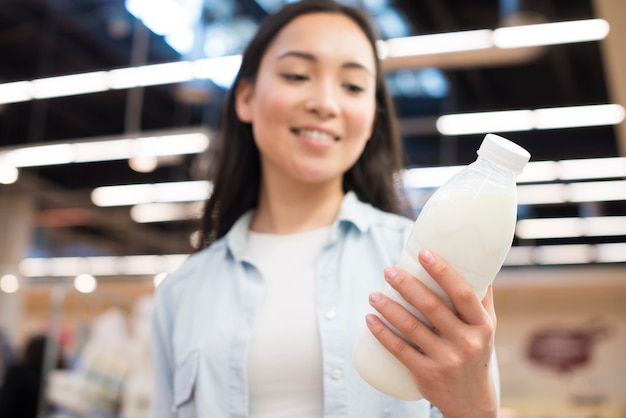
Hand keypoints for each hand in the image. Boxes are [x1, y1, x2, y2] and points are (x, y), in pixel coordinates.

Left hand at [365, 249, 497, 417]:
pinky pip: (399, 350)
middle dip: (406, 285)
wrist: (472, 401)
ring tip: (373, 294)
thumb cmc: (476, 352)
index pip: (462, 293)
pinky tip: (369, 319)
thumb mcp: (487, 327)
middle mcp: (466, 342)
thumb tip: (477, 262)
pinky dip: (382, 333)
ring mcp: (446, 359)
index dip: (442, 271)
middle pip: (431, 307)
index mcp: (481, 325)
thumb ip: (481, 297)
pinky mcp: (426, 373)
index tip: (423, 253)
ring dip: (388, 307)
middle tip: (388, 270)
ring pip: (411, 327)